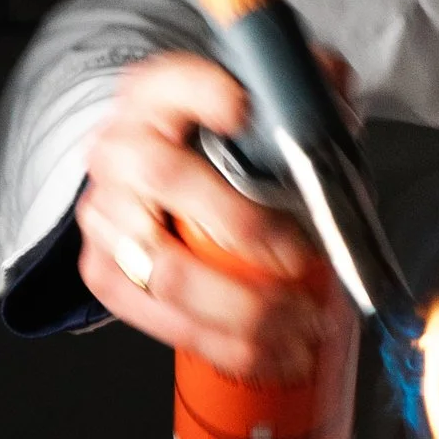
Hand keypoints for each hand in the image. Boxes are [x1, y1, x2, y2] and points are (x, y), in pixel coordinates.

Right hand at [75, 50, 335, 383]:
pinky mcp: (103, 273)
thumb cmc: (217, 142)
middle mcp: (119, 150)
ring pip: (166, 269)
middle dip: (242, 227)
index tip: (242, 108)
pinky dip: (222, 345)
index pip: (173, 82)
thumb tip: (334, 97)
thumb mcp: (257, 99)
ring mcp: (104, 216)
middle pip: (169, 182)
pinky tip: (273, 357)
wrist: (147, 177)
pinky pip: (160, 320)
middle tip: (304, 259)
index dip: (204, 93)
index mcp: (155, 96)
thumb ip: (300, 87)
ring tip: (304, 326)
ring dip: (243, 308)